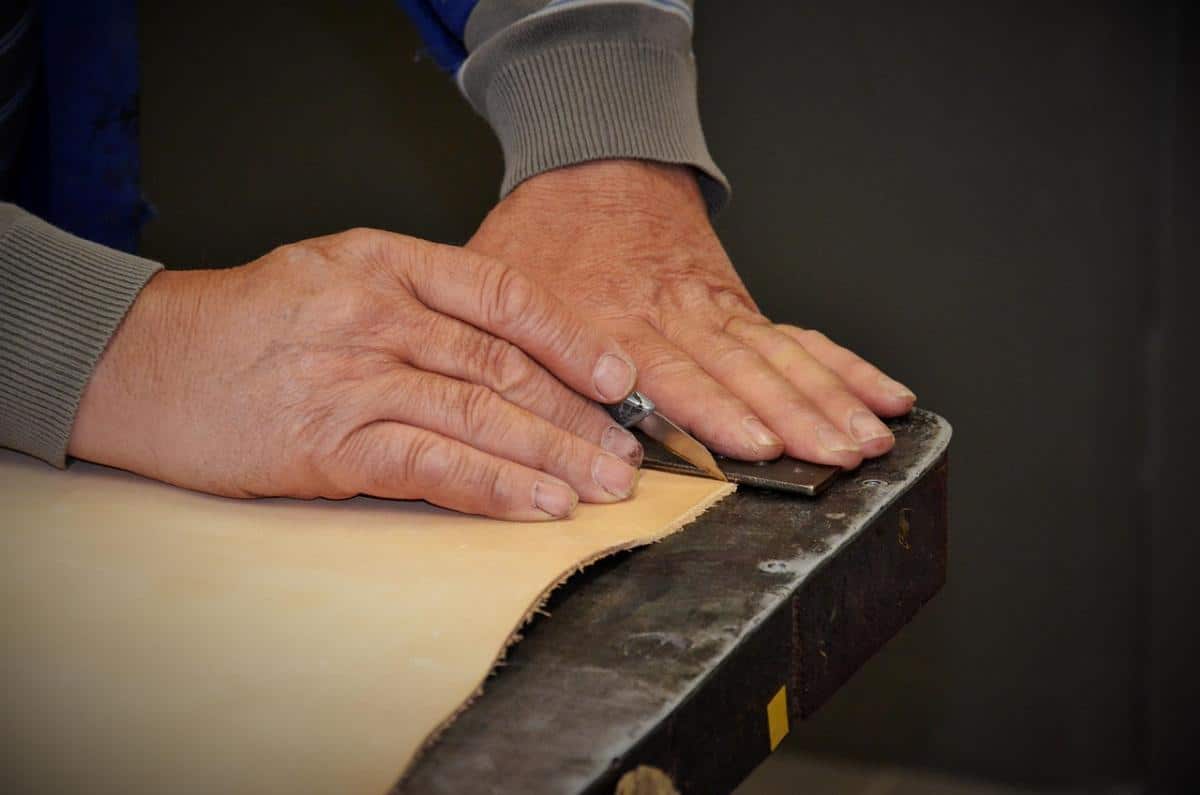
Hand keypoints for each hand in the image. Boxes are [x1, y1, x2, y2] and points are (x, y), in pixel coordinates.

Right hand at [68, 228, 644, 519]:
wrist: (141, 361)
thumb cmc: (247, 324)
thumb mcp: (334, 277)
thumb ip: (417, 302)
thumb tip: (511, 350)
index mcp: (386, 261)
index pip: (505, 295)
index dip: (572, 338)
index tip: (620, 378)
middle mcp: (377, 311)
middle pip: (505, 363)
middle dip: (579, 413)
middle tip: (628, 449)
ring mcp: (353, 375)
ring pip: (481, 413)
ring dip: (554, 455)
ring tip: (604, 485)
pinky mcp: (328, 442)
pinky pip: (431, 464)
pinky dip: (494, 486)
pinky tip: (538, 504)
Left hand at [467, 160, 916, 468]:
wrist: (592, 162)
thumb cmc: (543, 235)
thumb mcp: (500, 290)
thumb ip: (519, 353)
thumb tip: (521, 424)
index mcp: (613, 322)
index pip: (671, 375)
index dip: (715, 412)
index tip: (755, 443)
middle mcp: (675, 320)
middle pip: (745, 373)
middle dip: (796, 418)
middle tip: (839, 455)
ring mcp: (714, 313)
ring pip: (781, 359)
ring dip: (830, 399)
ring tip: (873, 436)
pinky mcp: (738, 308)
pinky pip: (797, 339)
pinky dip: (842, 366)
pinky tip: (883, 392)